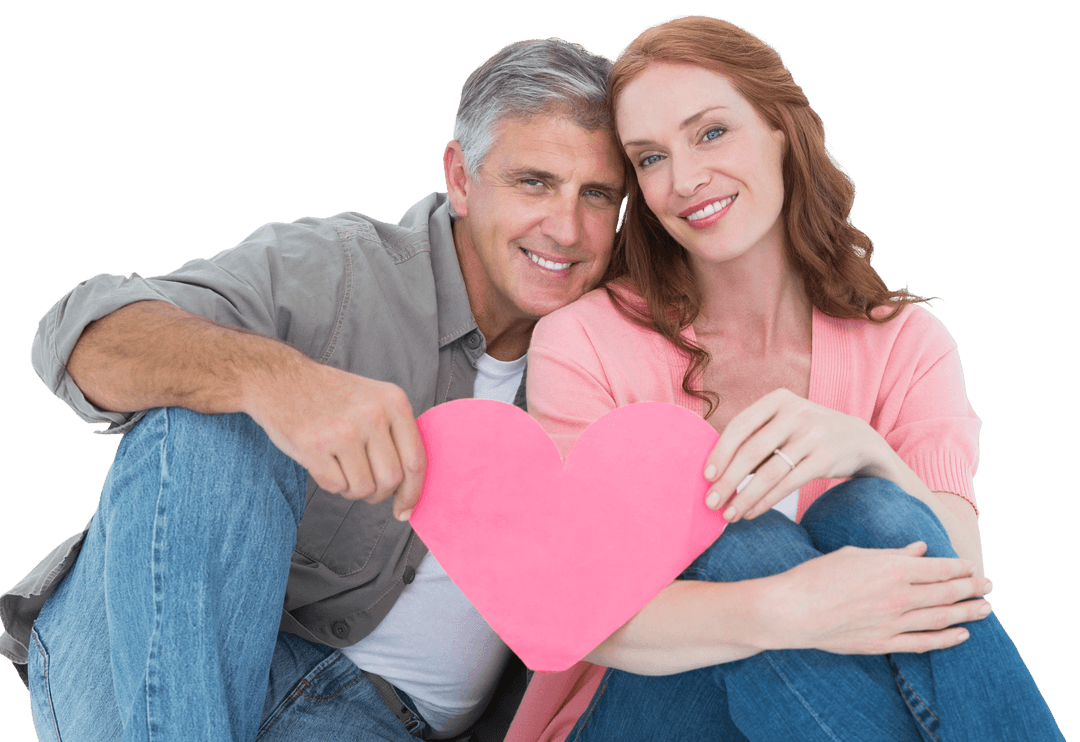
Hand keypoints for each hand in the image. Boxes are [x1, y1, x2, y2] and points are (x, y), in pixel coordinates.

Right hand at [244, 357, 424, 519]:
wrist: (280, 379)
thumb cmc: (330, 397)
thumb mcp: (374, 399)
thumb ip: (396, 436)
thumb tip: (410, 489)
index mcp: (394, 401)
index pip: (415, 460)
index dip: (412, 492)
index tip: (405, 510)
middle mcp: (372, 414)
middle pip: (391, 480)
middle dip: (379, 493)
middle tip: (364, 485)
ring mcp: (343, 429)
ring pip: (364, 488)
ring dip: (352, 489)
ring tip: (340, 466)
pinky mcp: (314, 445)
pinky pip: (336, 486)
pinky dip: (331, 483)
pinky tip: (322, 461)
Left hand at [703, 388, 885, 520]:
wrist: (857, 439)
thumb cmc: (805, 434)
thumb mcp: (783, 422)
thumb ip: (754, 437)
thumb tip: (714, 471)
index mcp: (778, 399)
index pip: (740, 425)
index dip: (720, 452)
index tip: (706, 476)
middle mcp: (796, 413)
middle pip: (751, 451)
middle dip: (727, 481)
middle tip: (710, 502)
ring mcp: (813, 435)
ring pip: (769, 472)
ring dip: (745, 497)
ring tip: (729, 514)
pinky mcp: (825, 458)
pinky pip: (788, 484)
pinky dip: (766, 501)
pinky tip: (751, 512)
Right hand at [762, 542, 993, 653]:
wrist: (793, 610)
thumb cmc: (818, 576)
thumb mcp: (856, 555)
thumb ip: (892, 554)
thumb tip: (920, 549)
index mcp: (893, 569)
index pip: (940, 568)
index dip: (960, 568)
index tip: (972, 566)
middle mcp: (899, 597)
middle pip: (947, 593)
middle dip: (972, 588)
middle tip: (989, 586)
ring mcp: (893, 623)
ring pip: (941, 618)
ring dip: (967, 613)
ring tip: (985, 609)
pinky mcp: (883, 643)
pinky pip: (923, 643)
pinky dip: (946, 640)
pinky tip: (962, 635)